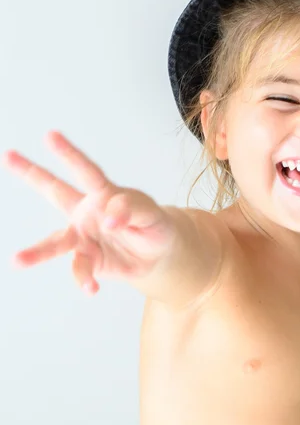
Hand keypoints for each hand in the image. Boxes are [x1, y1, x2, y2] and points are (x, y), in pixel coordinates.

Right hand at [2, 131, 179, 295]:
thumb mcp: (150, 214)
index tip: (51, 136)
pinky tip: (91, 288)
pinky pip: (81, 269)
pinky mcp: (89, 260)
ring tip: (17, 260)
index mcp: (104, 193)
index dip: (69, 154)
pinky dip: (84, 278)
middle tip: (7, 154)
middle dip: (32, 173)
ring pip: (56, 242)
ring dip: (37, 252)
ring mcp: (84, 236)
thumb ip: (130, 209)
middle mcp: (87, 212)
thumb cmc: (153, 225)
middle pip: (55, 191)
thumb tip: (107, 219)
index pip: (86, 172)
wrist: (159, 255)